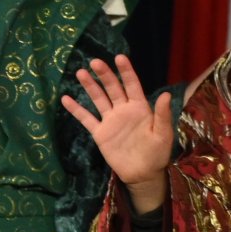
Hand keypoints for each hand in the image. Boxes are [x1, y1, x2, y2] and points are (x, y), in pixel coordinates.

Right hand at [62, 56, 174, 213]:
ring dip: (90, 86)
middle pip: (112, 88)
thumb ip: (162, 115)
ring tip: (80, 72)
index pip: (132, 85)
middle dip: (104, 74)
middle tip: (95, 62)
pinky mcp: (99, 132)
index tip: (119, 57)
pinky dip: (76, 109)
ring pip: (98, 99)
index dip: (126, 72)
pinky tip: (65, 99)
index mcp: (140, 108)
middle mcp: (123, 110)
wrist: (142, 174)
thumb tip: (165, 94)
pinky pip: (86, 118)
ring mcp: (110, 120)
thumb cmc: (157, 153)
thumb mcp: (163, 135)